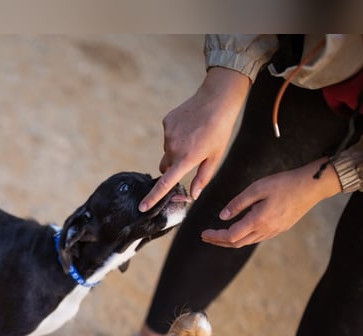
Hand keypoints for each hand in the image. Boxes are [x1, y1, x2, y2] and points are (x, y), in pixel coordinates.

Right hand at [140, 67, 250, 211]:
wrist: (217, 100)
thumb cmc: (219, 131)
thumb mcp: (215, 157)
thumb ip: (202, 178)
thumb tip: (192, 195)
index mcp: (186, 160)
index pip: (165, 183)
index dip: (153, 197)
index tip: (142, 207)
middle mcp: (173, 148)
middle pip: (166, 166)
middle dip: (174, 167)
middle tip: (191, 156)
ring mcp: (168, 135)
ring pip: (167, 150)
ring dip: (177, 149)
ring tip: (194, 136)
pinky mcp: (166, 123)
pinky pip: (168, 135)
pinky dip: (176, 135)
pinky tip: (189, 125)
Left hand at [201, 160, 342, 247]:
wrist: (312, 186)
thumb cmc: (285, 183)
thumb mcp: (257, 188)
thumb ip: (238, 203)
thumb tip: (223, 216)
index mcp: (258, 220)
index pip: (231, 236)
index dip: (215, 236)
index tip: (203, 233)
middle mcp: (266, 230)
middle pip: (237, 243)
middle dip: (219, 241)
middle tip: (206, 236)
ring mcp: (274, 231)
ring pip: (247, 242)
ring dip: (231, 241)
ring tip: (218, 235)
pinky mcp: (280, 229)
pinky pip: (257, 238)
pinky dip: (243, 237)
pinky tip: (238, 230)